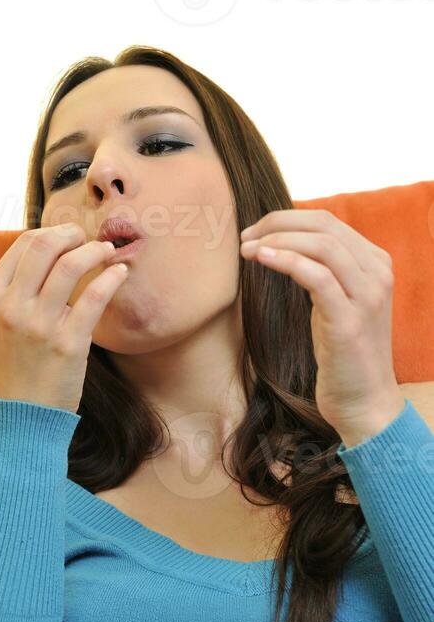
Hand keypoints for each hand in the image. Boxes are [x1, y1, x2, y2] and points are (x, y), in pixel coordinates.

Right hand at [0, 223, 126, 413]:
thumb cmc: (14, 370)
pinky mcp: (67, 343)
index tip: (69, 238)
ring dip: (95, 251)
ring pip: (71, 265)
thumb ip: (14, 291)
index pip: (23, 244)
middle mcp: (10, 306)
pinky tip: (119, 273)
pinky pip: (94, 296)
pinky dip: (111, 277)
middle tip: (88, 239)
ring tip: (107, 252)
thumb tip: (48, 253)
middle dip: (72, 234)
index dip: (52, 233)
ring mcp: (38, 325)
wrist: (20, 418)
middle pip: (44, 245)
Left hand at [239, 209, 404, 446]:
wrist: (364, 402)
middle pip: (324, 225)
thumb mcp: (333, 305)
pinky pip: (316, 276)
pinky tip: (262, 260)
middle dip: (277, 224)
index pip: (328, 221)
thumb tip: (283, 246)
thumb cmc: (342, 355)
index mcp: (375, 264)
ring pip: (321, 244)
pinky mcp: (350, 320)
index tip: (254, 232)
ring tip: (247, 249)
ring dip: (277, 240)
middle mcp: (377, 273)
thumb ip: (322, 274)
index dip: (286, 219)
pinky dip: (286, 261)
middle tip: (244, 236)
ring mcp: (367, 296)